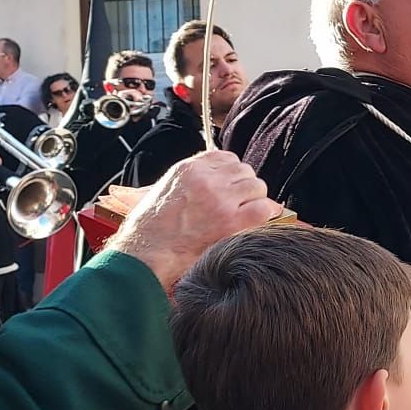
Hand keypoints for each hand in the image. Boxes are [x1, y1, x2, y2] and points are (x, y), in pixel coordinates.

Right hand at [107, 150, 287, 290]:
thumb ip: (193, 179)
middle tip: (237, 205)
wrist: (146, 253)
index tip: (230, 186)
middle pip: (245, 171)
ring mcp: (220, 199)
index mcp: (189, 168)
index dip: (232, 173)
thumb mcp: (165, 189)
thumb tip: (220, 178)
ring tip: (242, 215)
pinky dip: (264, 214)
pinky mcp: (230, 221)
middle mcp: (206, 179)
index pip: (226, 157)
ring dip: (254, 200)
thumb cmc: (151, 227)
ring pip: (257, 187)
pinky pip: (263, 208)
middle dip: (244, 187)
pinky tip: (254, 222)